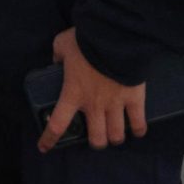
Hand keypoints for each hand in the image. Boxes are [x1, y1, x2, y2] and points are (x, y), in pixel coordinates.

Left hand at [37, 28, 146, 152]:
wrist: (113, 36)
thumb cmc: (85, 40)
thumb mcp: (62, 44)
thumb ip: (57, 55)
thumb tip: (57, 60)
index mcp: (73, 93)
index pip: (58, 124)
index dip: (49, 138)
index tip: (44, 147)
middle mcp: (94, 105)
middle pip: (97, 139)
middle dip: (96, 141)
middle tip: (96, 135)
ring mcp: (116, 105)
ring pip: (116, 135)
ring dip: (115, 136)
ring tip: (114, 132)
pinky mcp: (134, 99)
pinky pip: (138, 123)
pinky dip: (138, 129)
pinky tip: (136, 130)